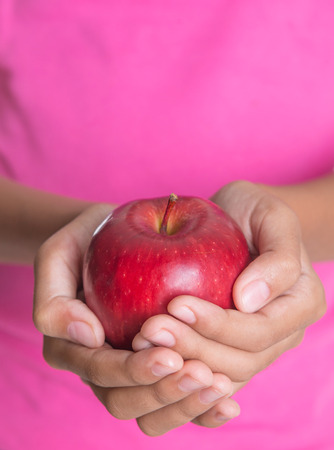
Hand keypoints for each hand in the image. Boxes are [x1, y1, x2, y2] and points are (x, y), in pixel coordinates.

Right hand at [33, 204, 239, 434]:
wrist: (107, 237)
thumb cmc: (83, 243)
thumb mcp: (57, 256)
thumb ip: (54, 298)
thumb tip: (88, 336)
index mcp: (71, 348)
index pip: (100, 371)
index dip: (134, 371)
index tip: (171, 356)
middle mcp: (99, 367)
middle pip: (126, 401)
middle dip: (165, 393)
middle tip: (203, 375)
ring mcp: (128, 370)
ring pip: (152, 411)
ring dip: (186, 405)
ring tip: (220, 385)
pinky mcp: (156, 367)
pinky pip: (175, 400)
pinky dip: (201, 410)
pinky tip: (229, 404)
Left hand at [133, 181, 326, 386]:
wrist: (236, 219)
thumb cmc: (253, 210)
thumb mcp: (272, 215)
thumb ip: (276, 256)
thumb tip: (249, 301)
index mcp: (302, 303)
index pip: (261, 330)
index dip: (219, 325)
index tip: (176, 304)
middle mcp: (284, 332)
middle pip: (240, 360)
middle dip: (193, 347)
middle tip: (149, 329)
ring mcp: (257, 346)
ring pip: (221, 374)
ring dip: (180, 361)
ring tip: (142, 340)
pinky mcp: (229, 348)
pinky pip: (206, 371)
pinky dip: (177, 367)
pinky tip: (146, 351)